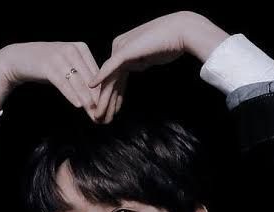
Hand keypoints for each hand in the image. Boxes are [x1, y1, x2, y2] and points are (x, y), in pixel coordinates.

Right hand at [0, 41, 103, 120]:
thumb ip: (83, 75)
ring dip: (87, 101)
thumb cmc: (47, 66)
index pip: (97, 73)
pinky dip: (72, 95)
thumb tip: (99, 95)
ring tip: (94, 115)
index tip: (109, 108)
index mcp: (81, 48)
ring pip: (78, 82)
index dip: (104, 92)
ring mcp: (60, 56)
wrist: (19, 59)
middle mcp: (72, 49)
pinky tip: (79, 106)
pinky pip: (63, 83)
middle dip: (97, 99)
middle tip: (104, 116)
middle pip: (90, 79)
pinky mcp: (49, 65)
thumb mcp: (68, 65)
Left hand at [88, 11, 229, 120]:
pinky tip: (92, 86)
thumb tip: (139, 66)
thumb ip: (141, 61)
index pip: (115, 78)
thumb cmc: (170, 43)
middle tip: (101, 119)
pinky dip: (101, 77)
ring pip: (109, 78)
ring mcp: (121, 48)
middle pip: (110, 80)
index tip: (111, 113)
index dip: (113, 98)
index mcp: (124, 50)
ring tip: (99, 115)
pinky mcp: (125, 50)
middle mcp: (119, 48)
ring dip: (103, 99)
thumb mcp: (150, 56)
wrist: (181, 31)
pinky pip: (110, 67)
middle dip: (106, 102)